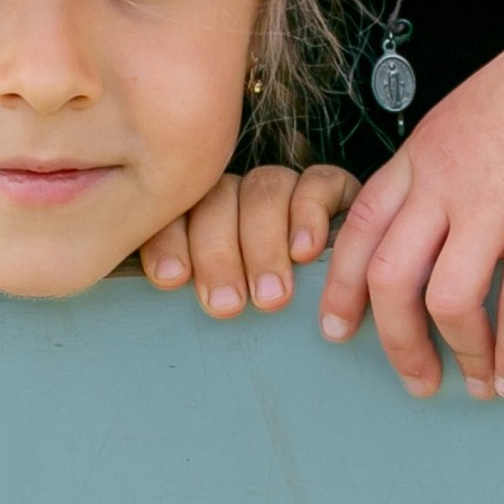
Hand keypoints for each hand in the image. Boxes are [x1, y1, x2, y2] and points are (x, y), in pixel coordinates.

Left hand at [142, 162, 356, 318]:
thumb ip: (197, 300)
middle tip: (226, 304)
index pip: (173, 214)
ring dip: (263, 243)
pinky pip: (317, 184)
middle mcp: (237, 196)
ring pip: (264, 190)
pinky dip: (309, 214)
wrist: (346, 298)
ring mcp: (282, 188)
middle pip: (218, 201)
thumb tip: (157, 312)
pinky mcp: (329, 189)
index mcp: (199, 216)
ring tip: (271, 295)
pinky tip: (306, 250)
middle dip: (218, 253)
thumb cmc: (268, 319)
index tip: (172, 276)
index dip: (169, 240)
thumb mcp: (226, 308)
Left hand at [317, 0, 503, 400]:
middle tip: (414, 380)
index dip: (342, 284)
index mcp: (421, 154)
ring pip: (448, 299)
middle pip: (391, 275)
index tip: (337, 329)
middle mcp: (447, 181)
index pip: (360, 227)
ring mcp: (497, 203)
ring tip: (475, 385)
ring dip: (459, 353)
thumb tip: (427, 216)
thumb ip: (440, 164)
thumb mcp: (468, 113)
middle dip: (394, 339)